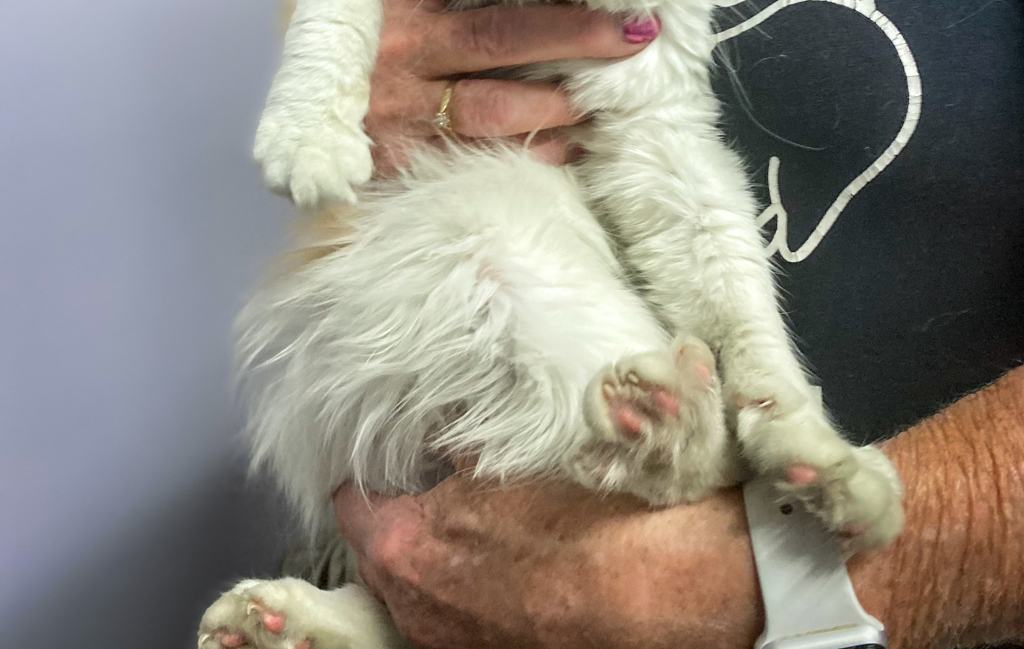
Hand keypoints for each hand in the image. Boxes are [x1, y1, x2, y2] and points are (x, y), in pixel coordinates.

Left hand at [334, 474, 763, 648]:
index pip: (350, 503)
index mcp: (405, 548)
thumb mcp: (514, 457)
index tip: (386, 458)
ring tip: (483, 522)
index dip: (370, 473)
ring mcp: (454, 645)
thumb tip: (444, 437)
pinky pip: (460, 619)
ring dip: (439, 556)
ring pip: (421, 591)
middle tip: (436, 484)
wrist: (669, 588)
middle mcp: (417, 610)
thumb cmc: (591, 518)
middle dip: (404, 517)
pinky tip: (514, 563)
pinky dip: (472, 591)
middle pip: (382, 553)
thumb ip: (460, 448)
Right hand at [367, 0, 657, 174]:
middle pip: (500, 36)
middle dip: (574, 33)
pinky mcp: (403, 158)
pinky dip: (533, 153)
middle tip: (635, 31)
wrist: (305, 117)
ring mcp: (401, 108)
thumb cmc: (362, 39)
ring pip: (495, 106)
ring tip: (605, 96)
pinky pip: (482, 157)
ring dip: (559, 103)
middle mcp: (399, 47)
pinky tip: (572, 147)